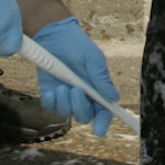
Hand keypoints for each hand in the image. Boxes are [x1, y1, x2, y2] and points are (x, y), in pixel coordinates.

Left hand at [32, 17, 118, 137]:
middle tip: (75, 90)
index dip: (103, 122)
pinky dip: (51, 100)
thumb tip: (113, 98)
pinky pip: (50, 107)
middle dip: (80, 107)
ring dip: (64, 102)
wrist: (54, 34)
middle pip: (84, 116)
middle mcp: (83, 96)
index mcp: (97, 89)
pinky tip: (51, 89)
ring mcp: (66, 96)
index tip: (100, 130)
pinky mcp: (50, 93)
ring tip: (61, 85)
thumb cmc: (77, 45)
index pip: (104, 111)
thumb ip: (101, 78)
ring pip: (66, 113)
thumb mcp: (93, 58)